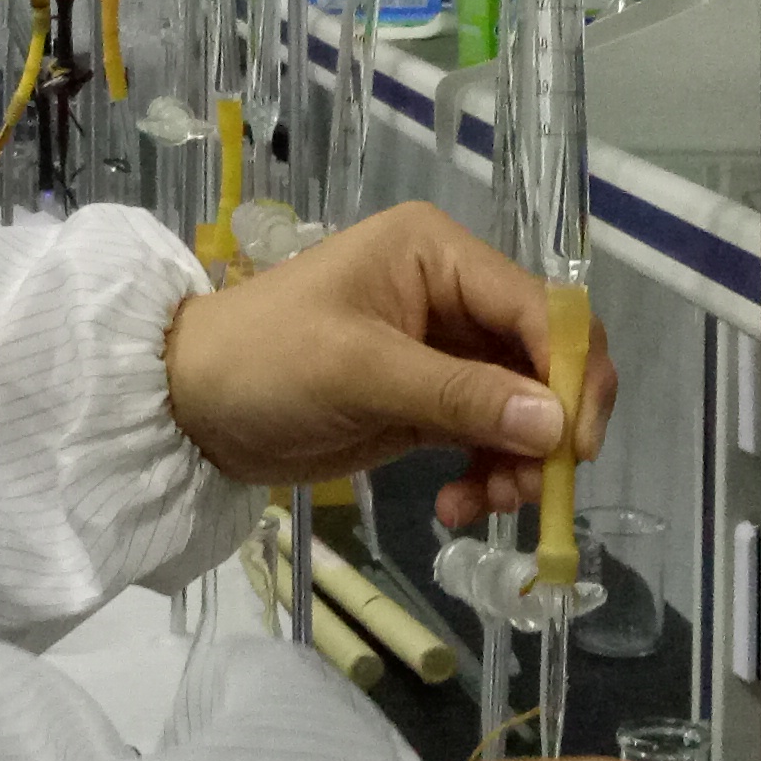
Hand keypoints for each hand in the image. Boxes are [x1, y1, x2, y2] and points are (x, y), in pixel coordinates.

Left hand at [159, 201, 615, 528]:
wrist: (186, 405)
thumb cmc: (263, 361)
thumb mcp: (359, 371)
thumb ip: (459, 396)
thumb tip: (556, 426)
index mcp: (438, 253)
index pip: (539, 307)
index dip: (570, 372)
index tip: (574, 446)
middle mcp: (452, 293)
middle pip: (544, 357)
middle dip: (549, 424)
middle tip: (538, 488)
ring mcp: (443, 351)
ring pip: (523, 406)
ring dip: (520, 461)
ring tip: (487, 505)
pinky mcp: (428, 403)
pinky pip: (488, 437)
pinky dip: (488, 474)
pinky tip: (457, 508)